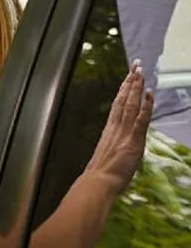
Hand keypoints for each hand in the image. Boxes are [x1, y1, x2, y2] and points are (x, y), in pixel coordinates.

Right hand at [84, 60, 153, 194]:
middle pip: (123, 100)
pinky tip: (149, 93)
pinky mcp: (133, 140)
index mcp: (109, 131)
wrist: (98, 182)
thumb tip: (114, 147)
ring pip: (131, 104)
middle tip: (136, 65)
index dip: (123, 90)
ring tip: (141, 72)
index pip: (118, 105)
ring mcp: (124, 133)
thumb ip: (112, 147)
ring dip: (137, 87)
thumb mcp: (105, 157)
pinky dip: (145, 105)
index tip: (128, 77)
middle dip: (130, 82)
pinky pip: (141, 119)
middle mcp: (116, 128)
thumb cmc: (100, 175)